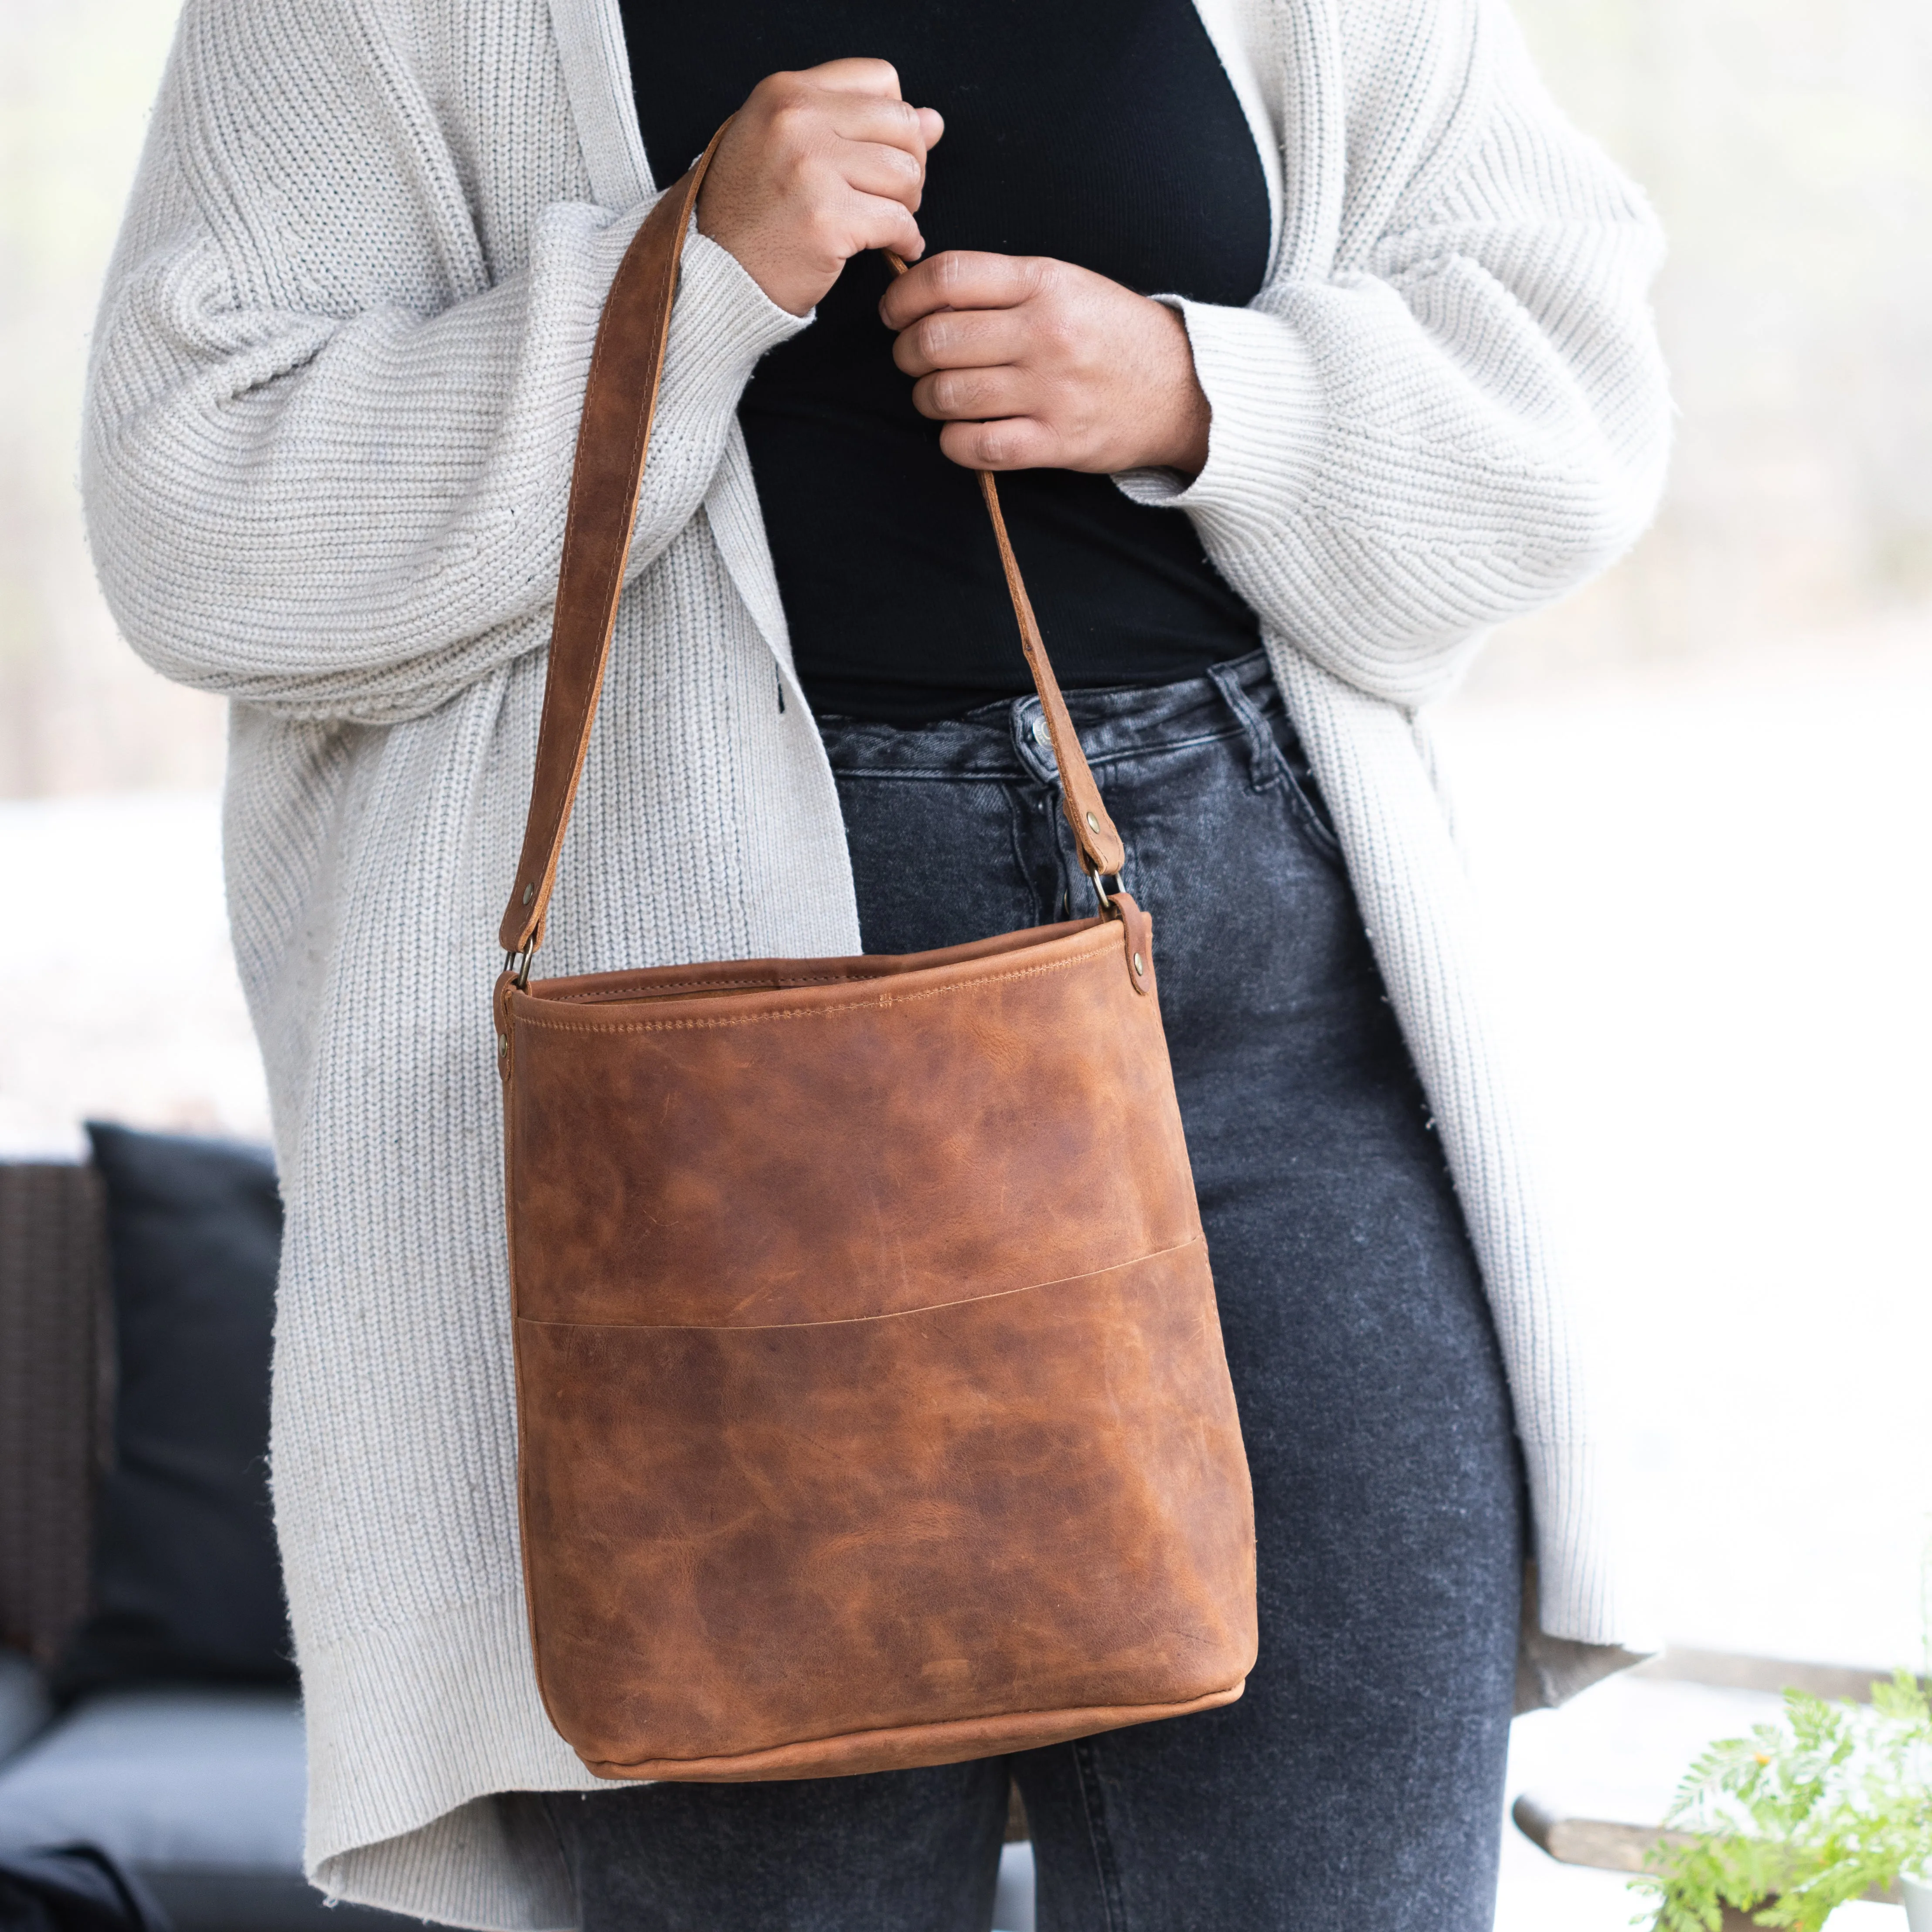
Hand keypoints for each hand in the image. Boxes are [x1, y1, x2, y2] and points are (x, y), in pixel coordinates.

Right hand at [696, 60, 943, 316]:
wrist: (710, 273)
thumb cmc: (751, 214)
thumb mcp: (788, 147)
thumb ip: (857, 125)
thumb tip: (934, 120)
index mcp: (786, 92)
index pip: (880, 79)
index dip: (894, 120)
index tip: (883, 154)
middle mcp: (796, 120)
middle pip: (902, 125)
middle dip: (911, 164)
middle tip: (895, 197)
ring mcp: (810, 170)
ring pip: (906, 174)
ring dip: (908, 205)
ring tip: (887, 224)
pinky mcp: (826, 221)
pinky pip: (898, 222)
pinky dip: (906, 240)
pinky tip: (893, 250)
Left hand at [880, 252, 1211, 475]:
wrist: (1182, 387)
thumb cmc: (1112, 333)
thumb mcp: (1066, 284)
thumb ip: (1001, 285)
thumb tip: (925, 292)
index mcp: (1044, 283)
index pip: (947, 278)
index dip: (903, 297)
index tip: (894, 313)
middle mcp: (1045, 334)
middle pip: (936, 340)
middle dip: (907, 353)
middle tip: (913, 360)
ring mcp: (1050, 391)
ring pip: (947, 395)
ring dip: (925, 399)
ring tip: (935, 395)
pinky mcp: (1055, 442)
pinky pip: (975, 446)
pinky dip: (953, 441)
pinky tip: (959, 432)